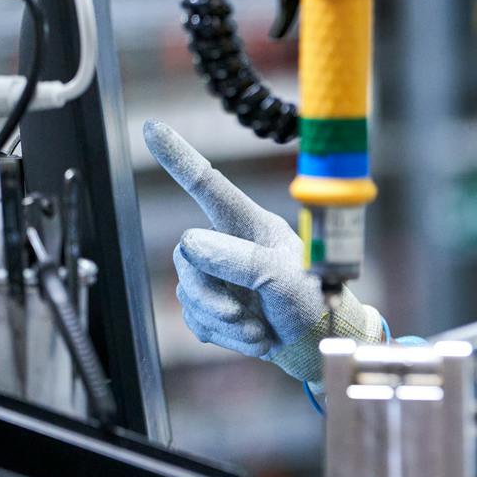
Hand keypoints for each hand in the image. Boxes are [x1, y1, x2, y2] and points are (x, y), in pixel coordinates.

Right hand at [144, 120, 390, 382]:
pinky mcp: (220, 311)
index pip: (209, 187)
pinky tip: (257, 339)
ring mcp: (224, 279)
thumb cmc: (315, 303)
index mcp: (253, 227)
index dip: (180, 158)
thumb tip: (189, 243)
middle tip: (243, 315)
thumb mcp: (284, 278)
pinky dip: (225, 337)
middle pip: (186, 256)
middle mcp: (233, 247)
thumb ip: (238, 259)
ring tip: (261, 330)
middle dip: (211, 294)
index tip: (153, 127)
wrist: (323, 348)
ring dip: (224, 321)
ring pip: (189, 294)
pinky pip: (197, 321)